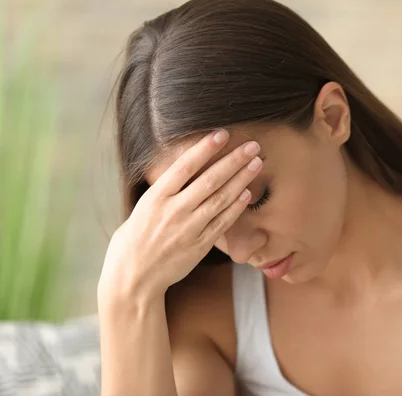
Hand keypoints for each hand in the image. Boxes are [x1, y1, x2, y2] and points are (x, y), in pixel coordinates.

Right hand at [98, 129, 261, 301]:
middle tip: (252, 146)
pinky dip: (236, 207)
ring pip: (220, 199)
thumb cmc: (135, 240)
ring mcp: (188, 229)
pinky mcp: (200, 246)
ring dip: (241, 179)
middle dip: (233, 160)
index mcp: (155, 198)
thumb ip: (165, 191)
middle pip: (209, 180)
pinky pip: (222, 223)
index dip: (205, 149)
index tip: (222, 134)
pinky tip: (248, 193)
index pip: (184, 167)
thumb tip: (185, 169)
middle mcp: (173, 211)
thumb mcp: (143, 208)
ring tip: (256, 163)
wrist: (134, 278)